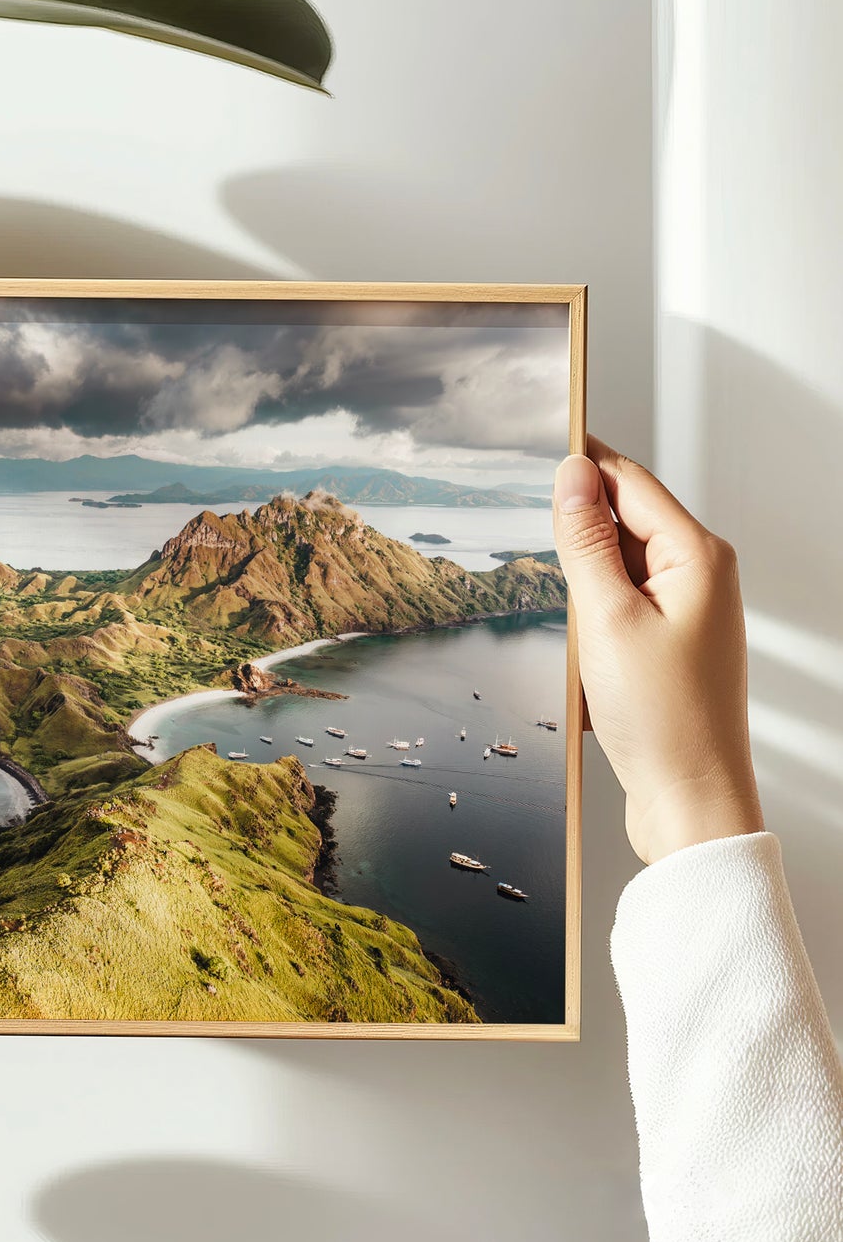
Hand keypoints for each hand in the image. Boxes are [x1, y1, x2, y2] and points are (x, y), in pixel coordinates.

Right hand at [553, 437, 763, 864]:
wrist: (691, 800)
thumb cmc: (663, 719)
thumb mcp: (607, 620)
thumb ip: (586, 542)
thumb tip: (572, 475)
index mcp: (698, 557)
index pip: (630, 482)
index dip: (583, 462)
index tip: (540, 441)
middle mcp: (701, 576)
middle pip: (623, 524)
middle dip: (577, 541)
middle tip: (547, 569)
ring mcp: (687, 612)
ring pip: (616, 571)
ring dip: (583, 595)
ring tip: (582, 647)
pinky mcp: (670, 644)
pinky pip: (619, 610)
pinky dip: (592, 627)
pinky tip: (587, 667)